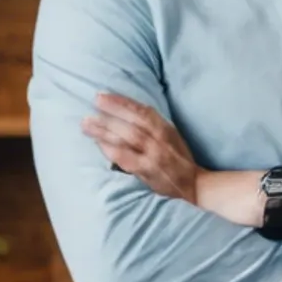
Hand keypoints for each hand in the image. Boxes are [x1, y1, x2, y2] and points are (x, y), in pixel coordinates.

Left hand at [82, 93, 203, 204]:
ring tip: (86, 123)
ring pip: (128, 137)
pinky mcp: (147, 170)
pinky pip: (126, 157)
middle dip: (113, 110)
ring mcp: (153, 155)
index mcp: (166, 130)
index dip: (123, 102)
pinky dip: (112, 149)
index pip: (144, 111)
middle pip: (134, 122)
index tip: (104, 95)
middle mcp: (160, 140)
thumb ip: (152, 126)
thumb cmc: (178, 160)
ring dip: (106, 129)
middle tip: (94, 102)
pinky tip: (99, 143)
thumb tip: (125, 112)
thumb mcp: (171, 138)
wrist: (194, 185)